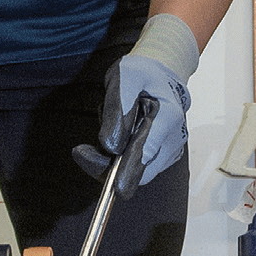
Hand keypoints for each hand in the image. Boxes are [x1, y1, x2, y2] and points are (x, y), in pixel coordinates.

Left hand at [77, 15, 198, 193]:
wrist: (161, 73)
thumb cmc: (144, 73)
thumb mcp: (125, 77)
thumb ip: (117, 108)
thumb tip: (111, 146)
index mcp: (167, 116)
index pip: (145, 152)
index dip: (125, 169)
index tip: (110, 182)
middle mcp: (173, 138)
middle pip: (140, 170)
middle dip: (108, 164)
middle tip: (82, 152)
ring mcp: (169, 149)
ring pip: (137, 171)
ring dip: (113, 158)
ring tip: (107, 128)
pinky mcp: (161, 155)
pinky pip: (137, 166)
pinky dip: (120, 157)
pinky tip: (115, 135)